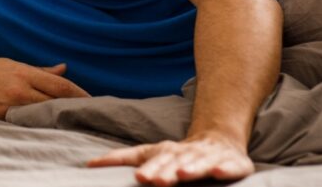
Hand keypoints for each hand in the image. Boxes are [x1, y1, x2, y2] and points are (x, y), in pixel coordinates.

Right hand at [0, 55, 89, 118]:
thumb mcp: (0, 62)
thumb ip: (34, 69)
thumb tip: (61, 69)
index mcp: (18, 73)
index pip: (59, 86)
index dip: (79, 94)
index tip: (93, 100)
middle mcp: (15, 92)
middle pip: (55, 103)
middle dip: (74, 109)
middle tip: (92, 114)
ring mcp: (6, 110)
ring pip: (42, 116)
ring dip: (59, 118)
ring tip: (74, 121)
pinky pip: (24, 125)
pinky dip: (38, 125)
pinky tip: (47, 129)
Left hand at [86, 131, 253, 185]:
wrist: (219, 141)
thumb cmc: (177, 154)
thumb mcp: (149, 153)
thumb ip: (122, 158)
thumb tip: (88, 164)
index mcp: (167, 152)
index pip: (157, 161)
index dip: (150, 168)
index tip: (140, 177)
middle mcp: (188, 154)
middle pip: (176, 162)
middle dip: (167, 171)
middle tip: (157, 180)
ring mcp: (210, 158)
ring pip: (200, 163)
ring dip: (192, 168)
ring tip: (183, 174)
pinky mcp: (233, 163)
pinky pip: (230, 167)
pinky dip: (225, 168)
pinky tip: (219, 173)